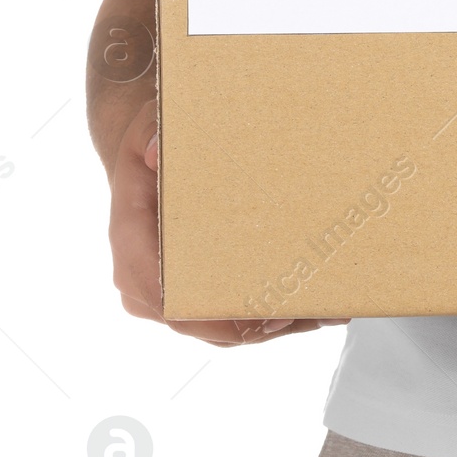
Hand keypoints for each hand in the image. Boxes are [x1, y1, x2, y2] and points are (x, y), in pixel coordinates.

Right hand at [109, 101, 348, 346]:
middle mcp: (143, 280)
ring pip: (221, 329)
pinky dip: (272, 317)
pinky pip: (229, 319)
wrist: (146, 158)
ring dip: (273, 325)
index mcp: (131, 241)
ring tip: (325, 312)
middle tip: (306, 313)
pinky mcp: (193, 295)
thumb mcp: (148, 127)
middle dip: (255, 324)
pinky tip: (315, 308)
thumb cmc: (151, 144)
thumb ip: (153, 135)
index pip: (160, 295)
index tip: (254, 314)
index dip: (207, 313)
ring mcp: (168, 294)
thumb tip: (158, 150)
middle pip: (201, 323)